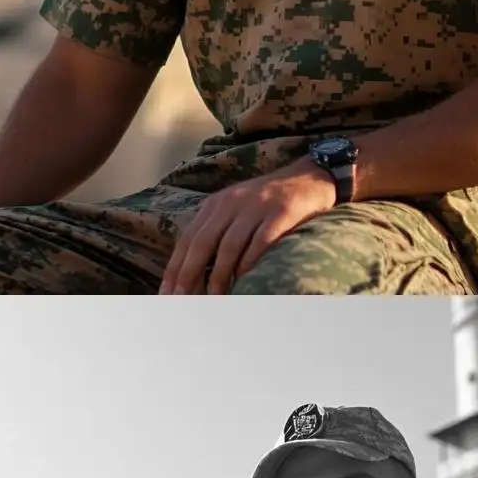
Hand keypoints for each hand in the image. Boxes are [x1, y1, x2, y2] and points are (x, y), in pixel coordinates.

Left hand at [161, 162, 337, 293]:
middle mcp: (231, 203)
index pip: (188, 238)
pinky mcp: (280, 213)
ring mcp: (256, 207)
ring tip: (214, 299)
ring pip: (229, 246)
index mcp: (216, 204)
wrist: (310, 178)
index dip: (175, 267)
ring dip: (219, 275)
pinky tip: (244, 281)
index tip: (167, 293)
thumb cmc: (270, 202)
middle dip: (190, 274)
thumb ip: (217, 231)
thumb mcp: (236, 209)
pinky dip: (249, 263)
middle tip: (183, 300)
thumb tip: (195, 271)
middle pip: (203, 242)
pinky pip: (260, 242)